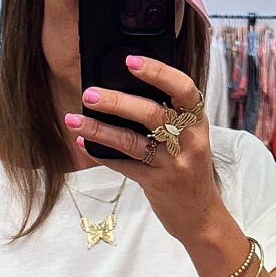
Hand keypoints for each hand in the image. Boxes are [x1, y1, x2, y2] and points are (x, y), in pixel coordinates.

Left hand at [64, 56, 236, 258]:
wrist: (201, 216)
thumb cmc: (189, 168)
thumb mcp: (189, 137)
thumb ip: (168, 115)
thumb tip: (126, 88)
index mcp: (197, 121)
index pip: (183, 88)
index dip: (158, 72)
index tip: (131, 61)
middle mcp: (189, 141)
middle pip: (152, 114)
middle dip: (117, 102)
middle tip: (89, 94)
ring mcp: (173, 164)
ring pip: (133, 142)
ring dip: (100, 129)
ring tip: (74, 119)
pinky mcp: (157, 184)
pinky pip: (124, 166)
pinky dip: (101, 153)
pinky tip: (83, 143)